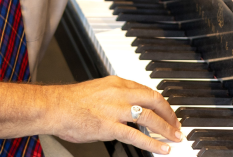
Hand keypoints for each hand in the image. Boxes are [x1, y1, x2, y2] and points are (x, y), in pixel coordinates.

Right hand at [47, 76, 180, 153]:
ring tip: (175, 137)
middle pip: (153, 99)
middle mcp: (119, 93)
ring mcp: (115, 109)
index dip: (160, 102)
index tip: (166, 111)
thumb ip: (113, 97)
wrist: (54, 106)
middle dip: (169, 113)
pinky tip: (162, 148)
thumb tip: (126, 109)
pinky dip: (153, 143)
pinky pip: (137, 135)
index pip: (146, 90)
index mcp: (116, 83)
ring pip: (149, 116)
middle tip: (177, 124)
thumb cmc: (70, 102)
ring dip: (166, 128)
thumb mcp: (97, 91)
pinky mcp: (110, 126)